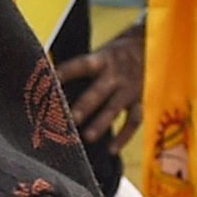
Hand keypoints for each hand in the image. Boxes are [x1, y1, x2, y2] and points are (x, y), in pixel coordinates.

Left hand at [59, 22, 145, 146]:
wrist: (151, 47)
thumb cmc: (115, 55)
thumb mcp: (100, 54)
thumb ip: (79, 69)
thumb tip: (46, 80)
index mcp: (102, 60)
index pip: (81, 66)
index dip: (66, 73)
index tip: (48, 83)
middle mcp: (115, 75)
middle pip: (99, 91)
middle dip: (85, 106)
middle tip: (71, 119)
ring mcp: (128, 89)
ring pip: (114, 108)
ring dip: (101, 123)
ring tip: (88, 137)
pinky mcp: (140, 101)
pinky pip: (133, 121)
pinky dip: (123, 136)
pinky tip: (111, 150)